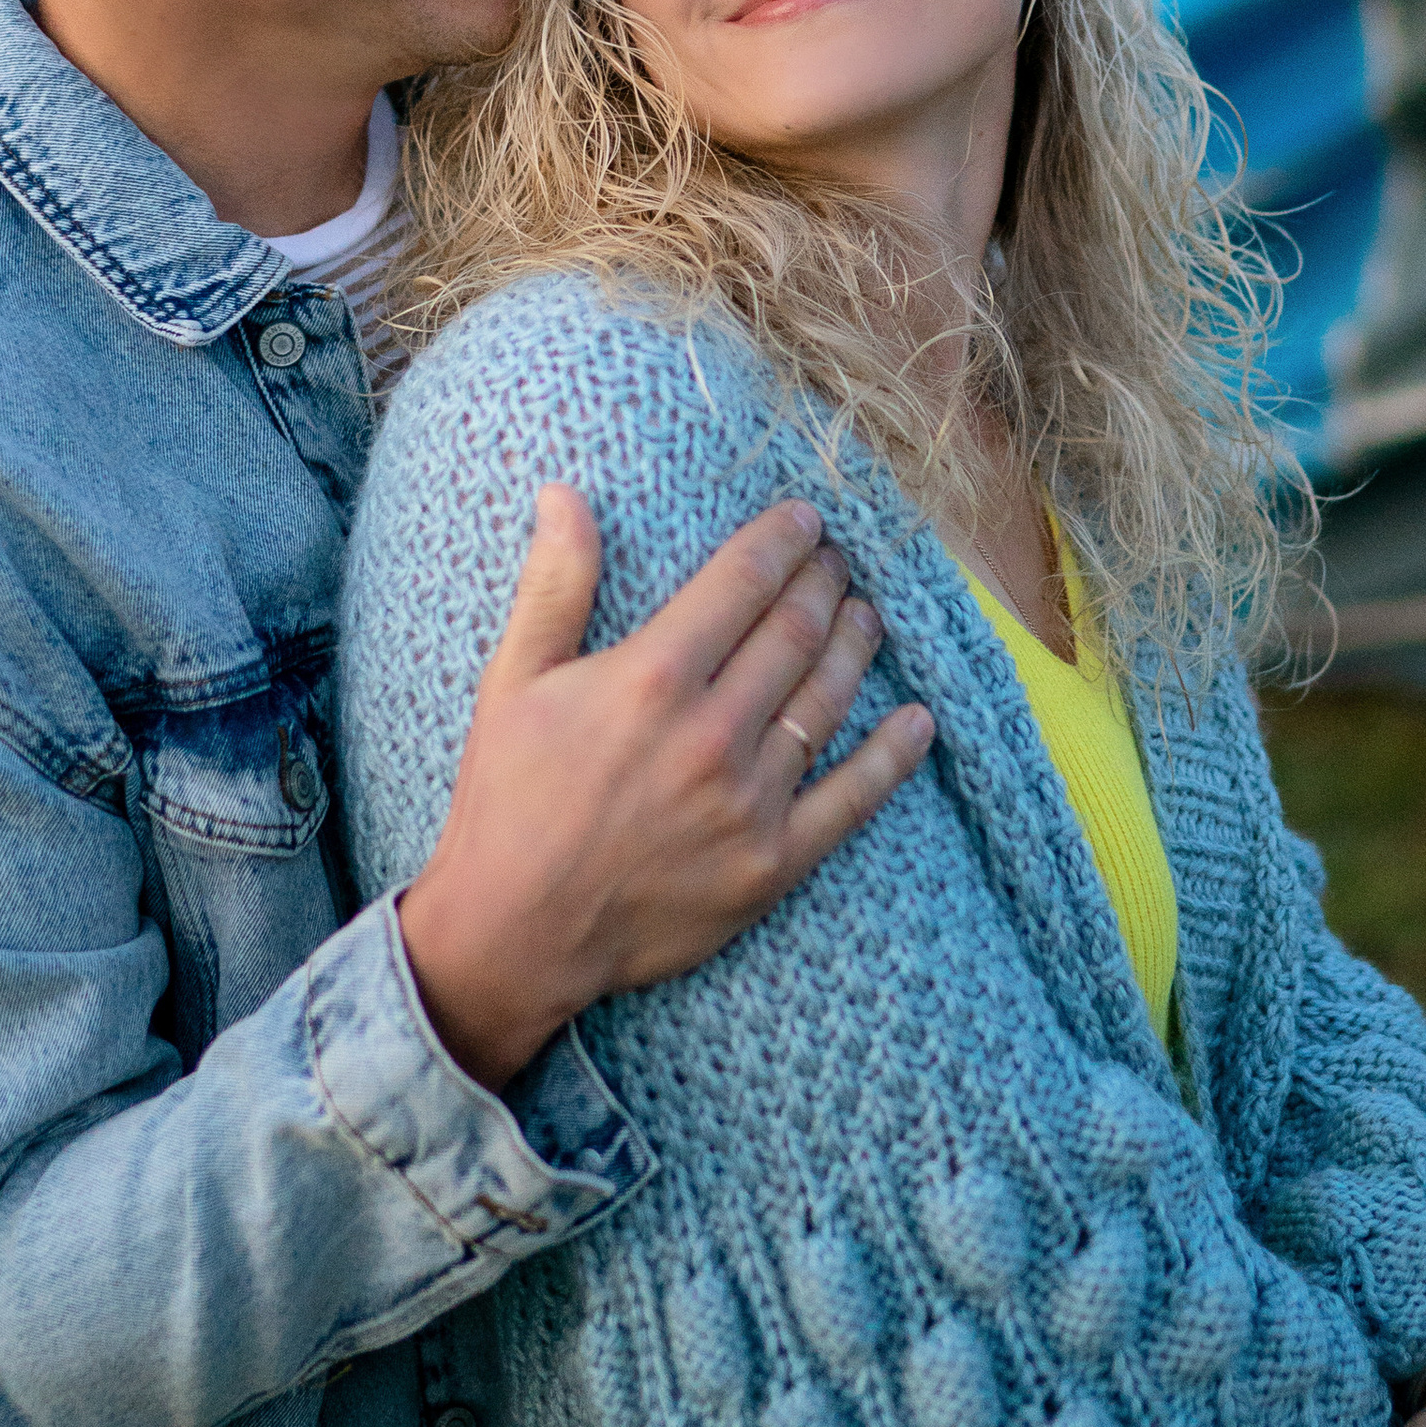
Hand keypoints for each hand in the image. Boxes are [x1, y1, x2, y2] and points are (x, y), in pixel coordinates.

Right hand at [397, 486, 934, 1089]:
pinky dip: (892, 756)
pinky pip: (852, 800)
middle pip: (795, 632)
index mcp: (652, 678)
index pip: (743, 582)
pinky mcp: (772, 863)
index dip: (783, 541)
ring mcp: (750, 801)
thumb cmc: (507, 800)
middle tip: (838, 561)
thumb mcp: (513, 681)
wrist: (515, 932)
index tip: (806, 519)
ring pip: (827, 700)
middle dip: (824, 583)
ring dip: (856, 646)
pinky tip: (918, 721)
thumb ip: (554, 584)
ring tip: (866, 615)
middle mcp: (712, 733)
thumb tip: (563, 493)